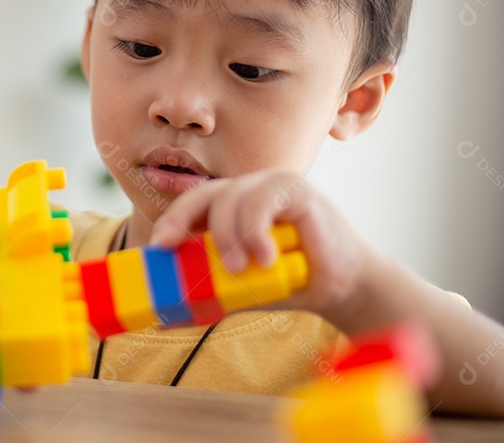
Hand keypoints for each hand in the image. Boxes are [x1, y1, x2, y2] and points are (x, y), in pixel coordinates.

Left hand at [149, 169, 375, 315]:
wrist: (345, 288)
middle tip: (171, 248)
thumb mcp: (242, 291)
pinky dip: (256, 230)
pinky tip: (264, 258)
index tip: (158, 246)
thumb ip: (208, 295)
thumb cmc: (292, 283)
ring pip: (231, 198)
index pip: (193, 205)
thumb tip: (162, 318)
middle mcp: (249, 191)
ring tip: (237, 269)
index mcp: (231, 209)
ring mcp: (273, 186)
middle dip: (181, 219)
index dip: (172, 221)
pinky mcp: (297, 188)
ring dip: (227, 236)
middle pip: (205, 194)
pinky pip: (263, 200)